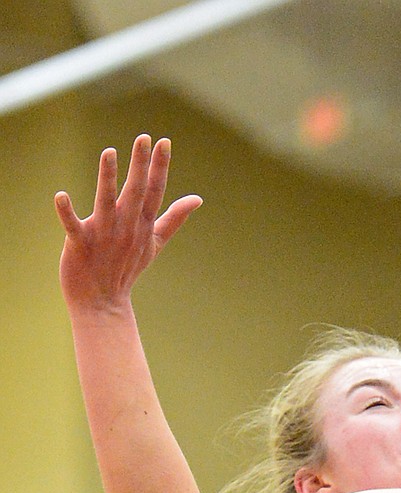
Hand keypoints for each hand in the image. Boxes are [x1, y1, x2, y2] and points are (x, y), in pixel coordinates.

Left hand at [56, 135, 200, 311]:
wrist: (103, 304)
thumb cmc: (126, 269)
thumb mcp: (154, 243)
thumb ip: (174, 218)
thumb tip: (197, 199)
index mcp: (142, 225)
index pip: (155, 192)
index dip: (160, 167)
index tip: (164, 141)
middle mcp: (125, 228)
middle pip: (135, 193)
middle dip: (139, 166)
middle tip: (143, 138)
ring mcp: (103, 236)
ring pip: (106, 203)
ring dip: (107, 179)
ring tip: (109, 153)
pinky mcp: (80, 245)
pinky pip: (72, 227)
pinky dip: (66, 213)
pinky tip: (60, 196)